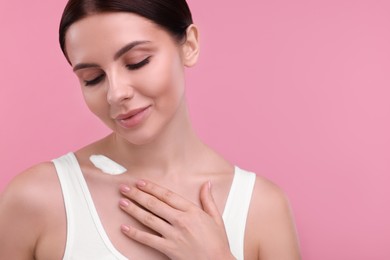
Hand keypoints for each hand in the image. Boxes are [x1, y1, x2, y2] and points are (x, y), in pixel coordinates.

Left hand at [118, 180, 234, 259]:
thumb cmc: (217, 242)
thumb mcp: (216, 218)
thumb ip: (208, 200)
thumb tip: (207, 184)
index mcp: (191, 211)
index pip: (167, 195)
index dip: (152, 188)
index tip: (141, 183)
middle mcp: (180, 220)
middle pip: (154, 204)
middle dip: (138, 194)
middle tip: (125, 188)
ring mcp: (173, 235)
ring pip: (149, 219)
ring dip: (133, 209)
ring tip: (122, 202)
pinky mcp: (168, 248)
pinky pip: (148, 239)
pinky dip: (135, 234)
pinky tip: (125, 228)